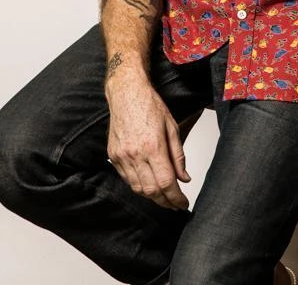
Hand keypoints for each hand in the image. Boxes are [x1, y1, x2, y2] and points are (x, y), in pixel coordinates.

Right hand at [105, 75, 190, 209]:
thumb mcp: (172, 127)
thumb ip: (178, 156)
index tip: (183, 204)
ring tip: (163, 196)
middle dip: (165, 202)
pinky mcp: (113, 156)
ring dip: (152, 196)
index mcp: (153, 146)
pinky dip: (138, 185)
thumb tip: (184, 179)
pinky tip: (148, 183)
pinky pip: (126, 179)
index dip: (176, 198)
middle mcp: (135, 154)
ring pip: (137, 188)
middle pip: (152, 190)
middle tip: (175, 204)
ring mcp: (122, 156)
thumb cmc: (150, 105)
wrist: (126, 93)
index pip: (167, 183)